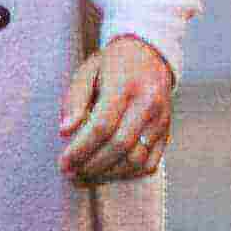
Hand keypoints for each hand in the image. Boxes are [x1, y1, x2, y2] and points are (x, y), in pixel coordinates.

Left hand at [61, 35, 179, 184]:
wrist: (150, 54)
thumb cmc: (111, 64)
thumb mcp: (87, 71)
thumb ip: (74, 100)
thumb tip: (65, 131)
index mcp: (126, 84)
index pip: (102, 125)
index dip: (80, 149)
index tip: (63, 163)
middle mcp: (148, 103)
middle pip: (120, 145)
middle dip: (91, 165)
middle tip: (70, 174)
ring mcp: (161, 120)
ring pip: (136, 160)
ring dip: (107, 174)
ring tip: (84, 176)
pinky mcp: (167, 132)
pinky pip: (149, 164)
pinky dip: (126, 174)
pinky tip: (106, 172)